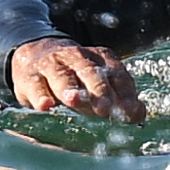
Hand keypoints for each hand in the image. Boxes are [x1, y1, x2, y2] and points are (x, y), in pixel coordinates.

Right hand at [6, 38, 138, 118]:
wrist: (33, 54)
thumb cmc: (74, 78)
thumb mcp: (97, 85)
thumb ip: (119, 99)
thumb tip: (139, 115)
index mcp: (100, 59)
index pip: (117, 75)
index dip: (125, 94)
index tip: (132, 113)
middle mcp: (77, 57)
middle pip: (91, 72)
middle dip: (99, 90)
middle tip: (106, 108)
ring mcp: (52, 65)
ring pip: (62, 76)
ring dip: (69, 88)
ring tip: (74, 100)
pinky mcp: (30, 77)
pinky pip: (36, 86)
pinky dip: (40, 95)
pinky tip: (45, 106)